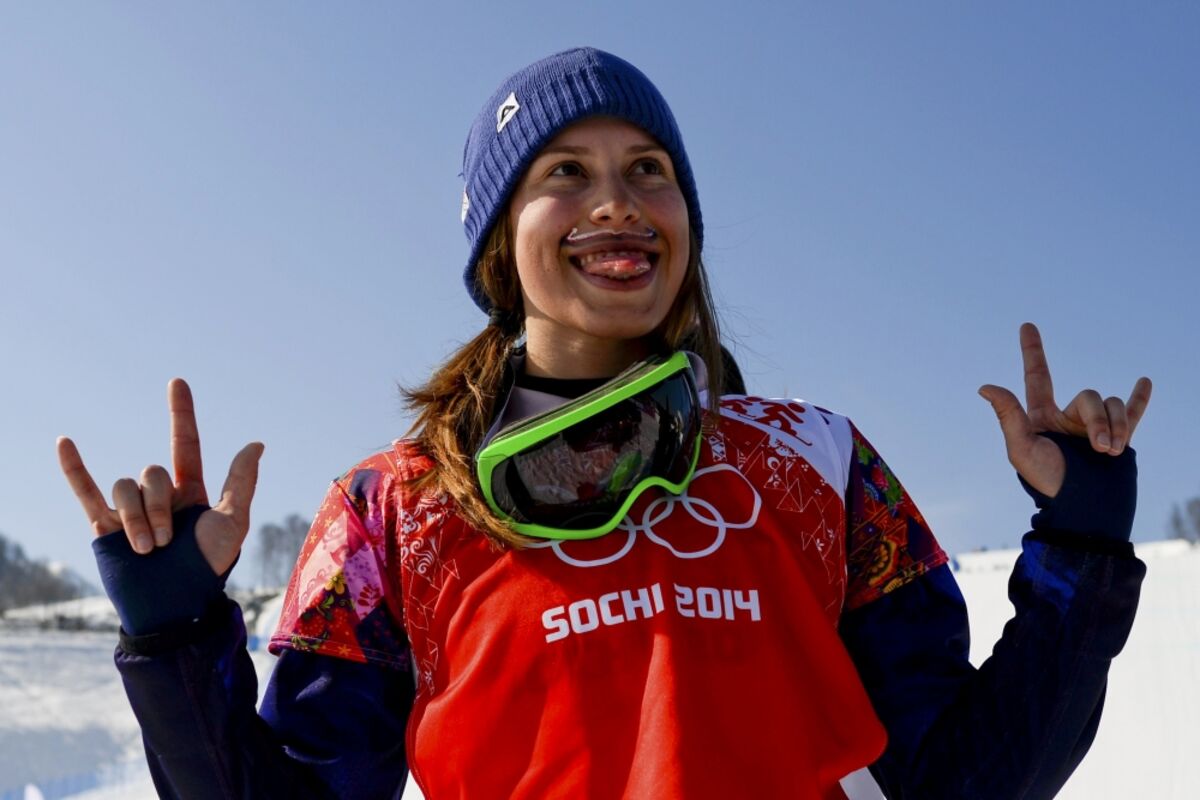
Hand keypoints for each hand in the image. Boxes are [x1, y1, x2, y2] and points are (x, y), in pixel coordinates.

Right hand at [57, 378, 262, 575]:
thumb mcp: (232, 523)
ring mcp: (131, 511)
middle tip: (165, 540)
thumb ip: (240, 483)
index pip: (185, 443)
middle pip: (151, 473)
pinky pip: (86, 491)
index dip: (181, 413)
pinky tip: (65, 442)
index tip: (177, 383)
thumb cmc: (208, 568)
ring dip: (136, 517)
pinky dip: (75, 467)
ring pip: (125, 487)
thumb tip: (256, 443)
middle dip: (158, 505)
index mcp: (191, 492)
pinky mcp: (105, 527)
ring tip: (146, 548)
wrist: (174, 605)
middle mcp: (160, 497)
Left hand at [978, 323, 1151, 497]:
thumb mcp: (1022, 449)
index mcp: (1042, 417)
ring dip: (1117, 426)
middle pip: (1089, 396)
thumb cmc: (1048, 483)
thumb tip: (985, 387)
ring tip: (1112, 452)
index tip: (1027, 326)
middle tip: (1100, 447)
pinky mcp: (1118, 437)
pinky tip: (1144, 382)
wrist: (1084, 510)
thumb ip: (1009, 416)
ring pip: (1112, 405)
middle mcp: (1067, 418)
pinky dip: (1138, 398)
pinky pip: (1130, 411)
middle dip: (1099, 419)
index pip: (1038, 377)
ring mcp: (1093, 427)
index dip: (1033, 351)